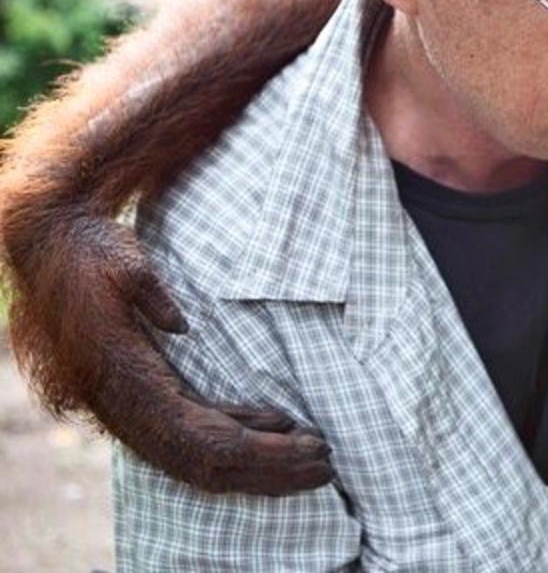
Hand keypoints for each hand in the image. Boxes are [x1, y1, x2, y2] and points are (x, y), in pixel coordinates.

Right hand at [6, 208, 332, 494]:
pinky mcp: (149, 395)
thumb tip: (180, 324)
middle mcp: (130, 406)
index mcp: (126, 381)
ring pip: (205, 458)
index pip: (199, 437)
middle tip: (325, 462)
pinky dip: (242, 434)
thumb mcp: (120, 263)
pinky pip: (198, 433)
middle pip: (210, 462)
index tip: (304, 442)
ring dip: (262, 462)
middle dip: (270, 467)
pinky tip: (280, 425)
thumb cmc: (92, 253)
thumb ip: (149, 292)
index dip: (254, 449)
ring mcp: (137, 406)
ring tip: (314, 457)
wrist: (54, 248)